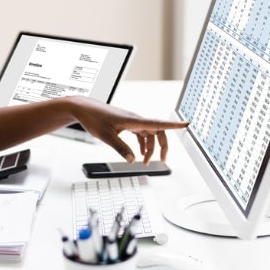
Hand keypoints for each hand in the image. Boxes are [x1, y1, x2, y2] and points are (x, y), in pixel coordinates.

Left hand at [69, 97, 187, 163]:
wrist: (83, 108)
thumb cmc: (94, 118)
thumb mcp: (106, 136)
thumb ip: (121, 148)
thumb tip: (133, 160)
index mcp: (133, 120)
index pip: (158, 123)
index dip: (174, 125)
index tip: (187, 124)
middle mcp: (135, 119)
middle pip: (157, 131)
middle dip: (162, 146)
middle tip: (163, 160)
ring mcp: (131, 121)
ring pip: (149, 133)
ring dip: (150, 148)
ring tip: (146, 162)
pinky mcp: (127, 123)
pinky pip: (141, 133)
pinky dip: (143, 144)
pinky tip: (139, 153)